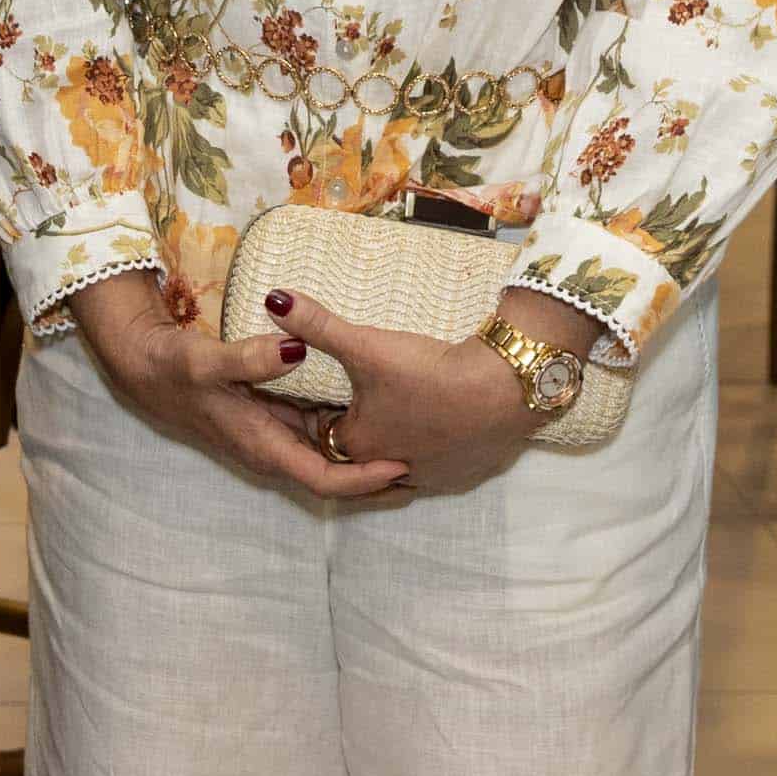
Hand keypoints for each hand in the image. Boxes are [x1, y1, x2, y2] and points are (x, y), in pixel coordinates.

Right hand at [66, 274, 408, 500]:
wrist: (143, 368)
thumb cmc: (172, 370)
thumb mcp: (207, 360)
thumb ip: (249, 357)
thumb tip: (296, 349)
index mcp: (261, 445)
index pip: (324, 479)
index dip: (365, 479)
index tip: (403, 467)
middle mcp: (270, 449)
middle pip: (334, 477)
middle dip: (376, 478)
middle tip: (426, 464)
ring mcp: (270, 435)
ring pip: (326, 456)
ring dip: (364, 458)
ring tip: (414, 446)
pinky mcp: (270, 418)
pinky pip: (315, 433)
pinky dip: (344, 433)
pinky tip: (373, 418)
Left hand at [285, 287, 571, 494]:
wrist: (504, 390)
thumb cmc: (429, 373)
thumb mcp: (367, 345)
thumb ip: (318, 324)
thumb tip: (272, 299)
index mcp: (359, 447)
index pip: (326, 435)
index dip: (326, 411)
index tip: (331, 389)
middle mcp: (390, 471)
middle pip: (363, 451)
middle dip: (361, 426)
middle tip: (367, 393)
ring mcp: (432, 476)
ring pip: (401, 461)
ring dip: (396, 439)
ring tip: (401, 404)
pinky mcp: (465, 473)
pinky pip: (437, 463)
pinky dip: (432, 444)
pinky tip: (440, 418)